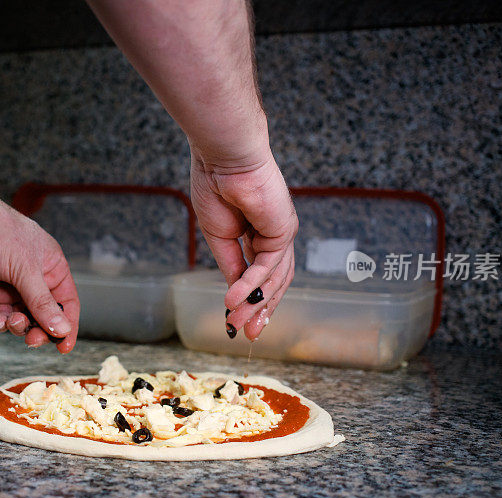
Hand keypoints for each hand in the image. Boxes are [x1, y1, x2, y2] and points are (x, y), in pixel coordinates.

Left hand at [0, 194, 79, 352]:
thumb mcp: (26, 270)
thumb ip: (43, 303)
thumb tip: (62, 329)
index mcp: (52, 268)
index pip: (67, 302)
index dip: (67, 325)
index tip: (63, 346)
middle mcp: (34, 280)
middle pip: (45, 316)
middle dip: (40, 330)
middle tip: (33, 339)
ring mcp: (12, 288)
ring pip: (23, 320)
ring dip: (19, 326)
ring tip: (12, 321)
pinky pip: (2, 318)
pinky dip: (0, 324)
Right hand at [190, 146, 297, 340]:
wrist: (223, 158)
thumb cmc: (216, 185)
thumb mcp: (219, 236)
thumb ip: (231, 265)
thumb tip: (235, 295)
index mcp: (258, 235)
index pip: (262, 276)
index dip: (252, 301)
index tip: (238, 325)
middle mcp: (275, 236)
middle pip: (275, 283)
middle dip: (261, 311)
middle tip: (247, 335)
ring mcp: (283, 234)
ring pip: (274, 279)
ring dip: (255, 303)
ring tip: (235, 322)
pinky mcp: (284, 230)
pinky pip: (267, 266)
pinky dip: (251, 284)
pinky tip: (234, 299)